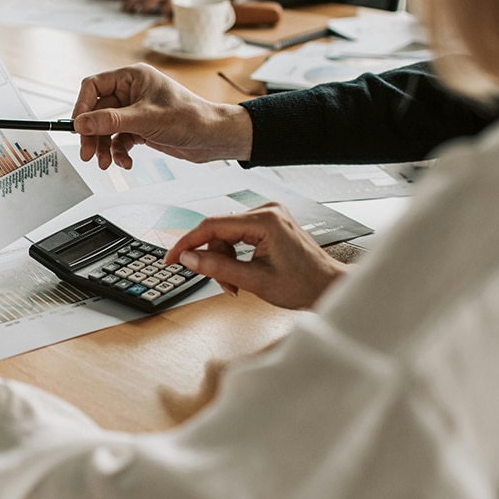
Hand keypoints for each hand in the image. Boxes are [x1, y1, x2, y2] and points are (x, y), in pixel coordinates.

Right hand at [72, 62, 252, 168]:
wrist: (212, 138)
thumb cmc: (189, 118)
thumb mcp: (144, 119)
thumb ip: (109, 121)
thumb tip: (80, 123)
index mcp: (132, 77)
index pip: (93, 86)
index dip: (82, 106)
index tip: (77, 127)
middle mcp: (131, 92)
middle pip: (97, 111)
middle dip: (92, 134)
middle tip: (87, 154)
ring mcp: (135, 111)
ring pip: (106, 128)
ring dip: (103, 147)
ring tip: (106, 163)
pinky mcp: (140, 128)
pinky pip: (118, 140)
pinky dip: (118, 152)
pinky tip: (125, 162)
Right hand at [165, 202, 348, 309]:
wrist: (328, 287)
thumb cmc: (303, 285)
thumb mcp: (255, 282)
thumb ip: (217, 268)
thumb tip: (188, 258)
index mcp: (265, 221)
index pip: (212, 225)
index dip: (187, 242)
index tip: (171, 257)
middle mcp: (266, 211)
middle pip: (219, 231)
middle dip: (214, 258)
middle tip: (222, 284)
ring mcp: (268, 215)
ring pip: (226, 235)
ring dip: (224, 260)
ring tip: (236, 283)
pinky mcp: (269, 223)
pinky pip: (238, 236)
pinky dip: (235, 255)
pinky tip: (242, 271)